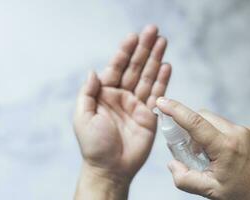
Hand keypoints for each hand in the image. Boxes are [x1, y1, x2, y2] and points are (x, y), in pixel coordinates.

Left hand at [74, 25, 170, 198]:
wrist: (110, 167)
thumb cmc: (93, 144)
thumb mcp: (83, 117)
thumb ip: (88, 92)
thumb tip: (93, 71)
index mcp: (105, 94)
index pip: (116, 67)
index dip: (125, 51)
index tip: (133, 36)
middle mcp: (121, 96)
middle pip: (134, 68)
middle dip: (144, 49)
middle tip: (153, 31)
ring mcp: (136, 104)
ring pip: (147, 77)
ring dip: (155, 60)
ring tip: (163, 42)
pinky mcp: (150, 115)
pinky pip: (157, 94)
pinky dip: (162, 81)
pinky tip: (166, 66)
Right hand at [156, 97, 249, 199]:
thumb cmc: (244, 192)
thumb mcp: (211, 191)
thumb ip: (185, 179)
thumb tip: (172, 164)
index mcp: (225, 147)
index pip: (195, 122)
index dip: (175, 110)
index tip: (161, 102)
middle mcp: (236, 133)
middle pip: (202, 116)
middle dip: (188, 125)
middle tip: (186, 145)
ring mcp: (244, 131)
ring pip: (212, 119)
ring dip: (201, 130)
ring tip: (204, 152)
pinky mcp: (248, 131)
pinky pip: (222, 124)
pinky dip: (213, 133)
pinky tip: (217, 151)